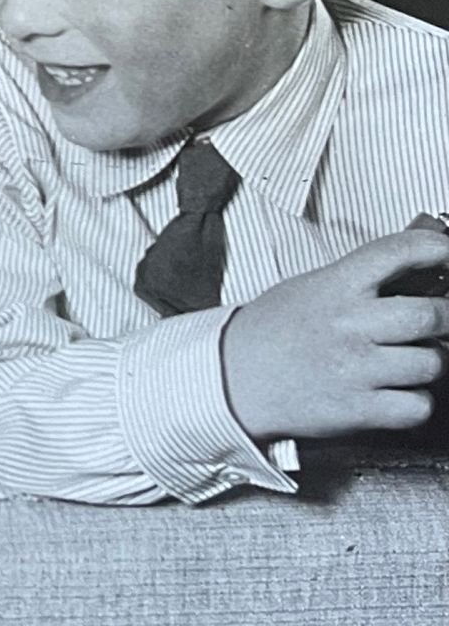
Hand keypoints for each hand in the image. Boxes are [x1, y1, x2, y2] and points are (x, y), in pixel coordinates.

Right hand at [223, 230, 448, 440]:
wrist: (231, 377)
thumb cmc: (270, 332)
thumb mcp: (309, 288)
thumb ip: (358, 279)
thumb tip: (413, 273)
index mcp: (335, 287)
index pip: (399, 252)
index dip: (438, 249)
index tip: (448, 255)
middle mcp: (348, 326)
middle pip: (431, 315)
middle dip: (447, 318)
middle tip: (441, 320)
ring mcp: (355, 369)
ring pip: (432, 363)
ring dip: (430, 362)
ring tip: (410, 360)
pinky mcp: (358, 410)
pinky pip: (417, 406)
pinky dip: (415, 401)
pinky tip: (397, 392)